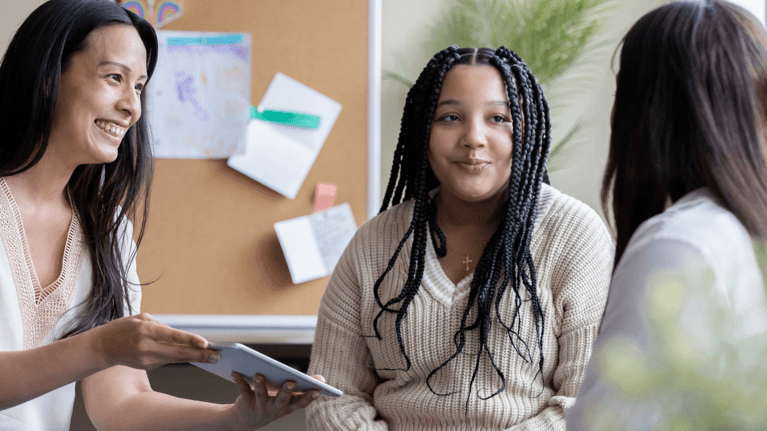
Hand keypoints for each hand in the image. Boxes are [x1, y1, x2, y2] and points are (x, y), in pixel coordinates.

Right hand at [88, 312, 220, 369]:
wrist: (102, 347)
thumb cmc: (123, 328)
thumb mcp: (141, 318)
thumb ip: (161, 326)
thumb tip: (181, 336)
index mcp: (146, 330)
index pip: (172, 336)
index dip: (190, 340)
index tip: (206, 343)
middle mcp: (146, 346)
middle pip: (178, 353)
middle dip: (200, 355)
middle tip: (218, 355)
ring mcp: (146, 359)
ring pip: (176, 359)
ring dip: (195, 358)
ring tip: (213, 357)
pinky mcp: (147, 366)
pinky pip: (168, 360)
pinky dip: (182, 357)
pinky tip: (195, 356)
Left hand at [230, 372, 323, 429]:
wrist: (246, 420)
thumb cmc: (273, 403)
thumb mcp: (288, 398)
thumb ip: (303, 387)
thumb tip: (321, 377)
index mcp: (288, 407)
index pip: (301, 403)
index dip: (309, 397)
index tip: (318, 389)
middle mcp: (275, 408)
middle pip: (282, 399)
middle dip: (287, 391)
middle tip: (291, 382)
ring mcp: (261, 406)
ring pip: (261, 394)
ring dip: (260, 384)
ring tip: (259, 374)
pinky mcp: (247, 402)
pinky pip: (243, 390)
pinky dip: (239, 381)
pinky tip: (235, 373)